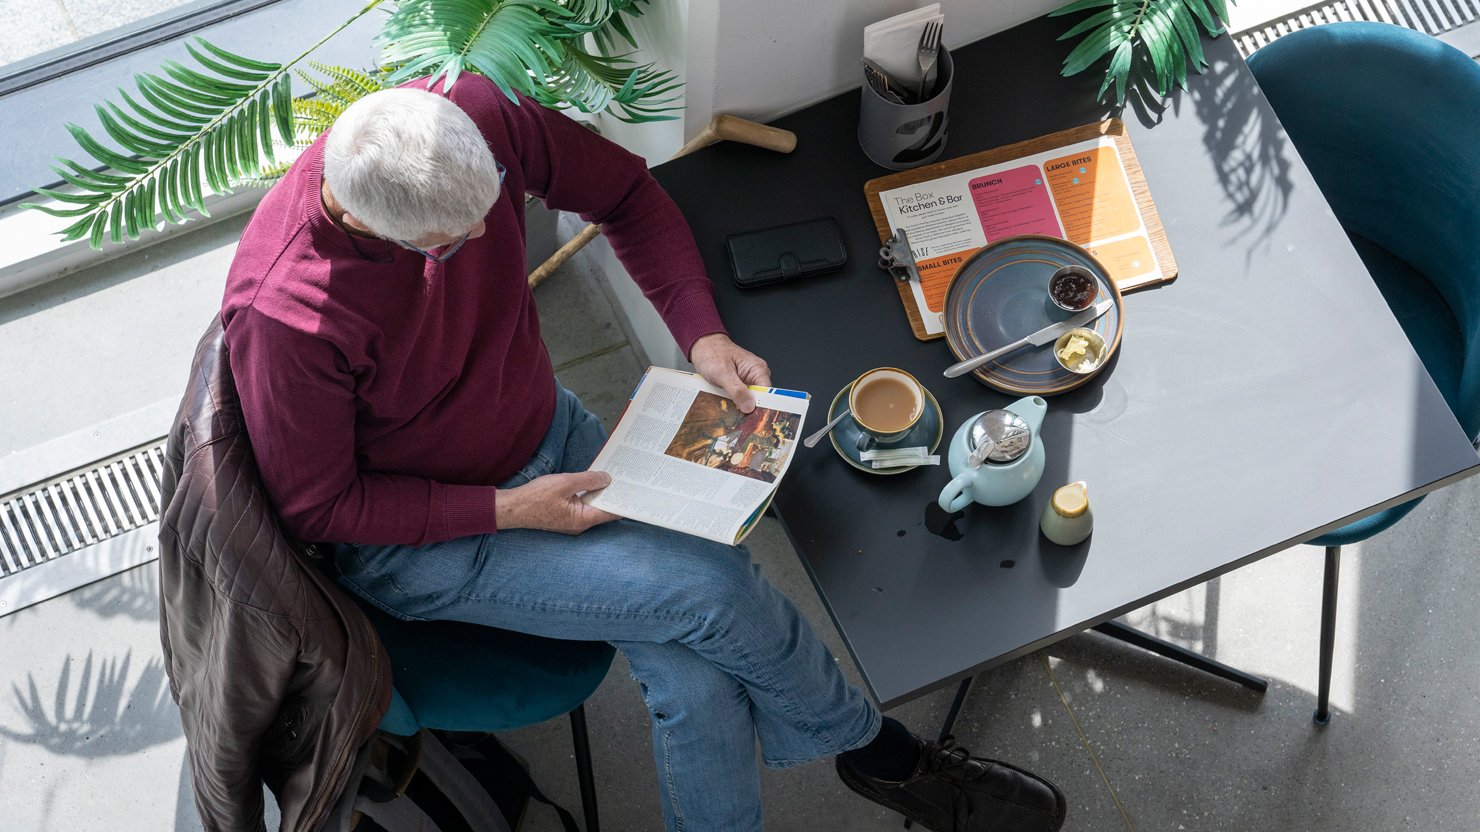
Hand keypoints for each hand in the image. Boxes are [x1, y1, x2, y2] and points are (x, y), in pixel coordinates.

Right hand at [496, 471, 618, 533]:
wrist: (511, 508)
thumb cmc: (534, 498)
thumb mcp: (564, 483)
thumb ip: (587, 480)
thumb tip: (606, 478)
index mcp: (582, 520)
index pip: (610, 513)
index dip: (623, 502)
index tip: (634, 491)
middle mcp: (579, 524)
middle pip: (603, 509)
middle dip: (613, 494)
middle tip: (626, 479)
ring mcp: (571, 521)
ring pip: (592, 506)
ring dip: (600, 493)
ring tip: (612, 478)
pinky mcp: (564, 515)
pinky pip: (582, 505)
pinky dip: (588, 495)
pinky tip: (592, 483)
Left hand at [690, 333, 771, 412]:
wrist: (702, 347)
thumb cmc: (712, 353)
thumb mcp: (722, 373)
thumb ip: (736, 390)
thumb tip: (749, 406)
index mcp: (758, 369)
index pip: (768, 393)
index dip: (762, 406)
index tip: (753, 417)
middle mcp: (756, 376)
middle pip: (759, 400)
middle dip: (749, 409)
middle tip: (739, 417)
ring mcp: (748, 382)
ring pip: (749, 402)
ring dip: (740, 408)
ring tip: (730, 411)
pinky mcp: (739, 387)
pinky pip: (740, 399)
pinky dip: (734, 404)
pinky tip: (727, 407)